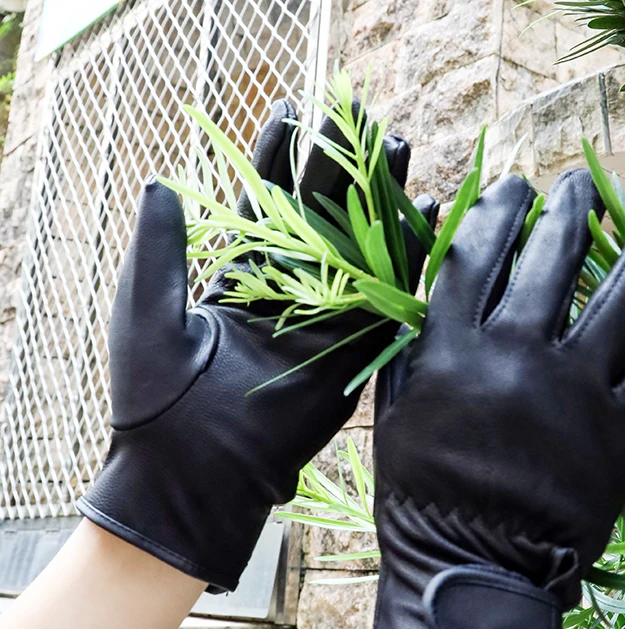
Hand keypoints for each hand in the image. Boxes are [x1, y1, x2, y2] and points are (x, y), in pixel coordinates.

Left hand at [78, 100, 437, 592]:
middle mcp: (288, 291)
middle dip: (342, 169)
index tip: (292, 113)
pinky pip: (387, 297)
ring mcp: (325, 318)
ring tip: (399, 151)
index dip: (277, 158)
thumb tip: (164, 181)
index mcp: (239, 276)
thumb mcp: (147, 308)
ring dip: (380, 201)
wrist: (195, 469)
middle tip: (364, 122)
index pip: (264, 204)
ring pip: (360, 248)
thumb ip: (160, 245)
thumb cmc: (157, 395)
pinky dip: (408, 258)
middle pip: (322, 216)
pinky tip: (427, 217)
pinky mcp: (353, 349)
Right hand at [368, 170, 624, 628]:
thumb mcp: (394, 415)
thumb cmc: (423, 495)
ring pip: (622, 291)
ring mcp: (576, 389)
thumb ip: (412, 348)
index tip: (515, 191)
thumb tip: (426, 298)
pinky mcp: (624, 427)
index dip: (498, 212)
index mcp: (451, 352)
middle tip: (578, 185)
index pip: (476, 256)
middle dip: (567, 209)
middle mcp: (515, 356)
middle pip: (550, 258)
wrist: (472, 569)